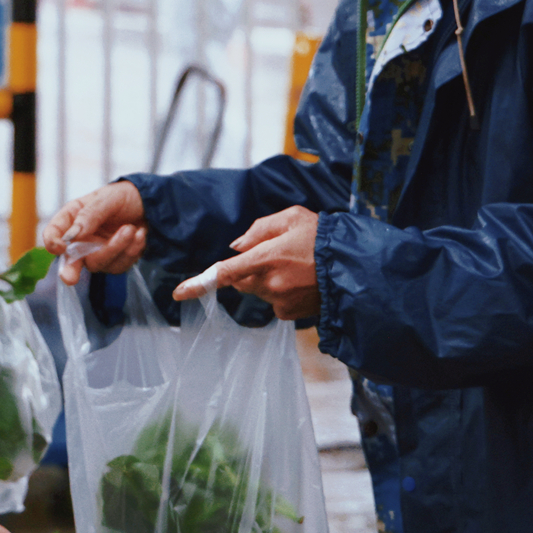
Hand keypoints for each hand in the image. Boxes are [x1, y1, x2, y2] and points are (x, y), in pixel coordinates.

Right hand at [41, 182, 145, 285]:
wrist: (151, 205)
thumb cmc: (125, 196)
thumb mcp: (108, 197)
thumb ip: (90, 214)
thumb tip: (73, 234)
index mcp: (72, 217)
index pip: (53, 233)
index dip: (52, 242)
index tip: (60, 247)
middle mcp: (81, 239)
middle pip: (70, 261)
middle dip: (70, 271)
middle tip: (70, 279)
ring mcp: (97, 252)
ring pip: (98, 263)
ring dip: (117, 247)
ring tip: (132, 229)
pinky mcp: (114, 261)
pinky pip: (118, 266)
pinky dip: (132, 250)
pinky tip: (139, 234)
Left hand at [173, 205, 319, 319]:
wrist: (354, 267)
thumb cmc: (322, 237)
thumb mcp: (292, 217)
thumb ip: (259, 229)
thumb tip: (236, 246)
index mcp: (266, 258)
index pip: (225, 272)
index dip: (199, 283)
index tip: (178, 294)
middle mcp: (269, 283)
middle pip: (240, 279)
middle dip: (248, 268)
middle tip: (277, 254)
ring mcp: (280, 301)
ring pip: (257, 290)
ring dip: (266, 279)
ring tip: (295, 266)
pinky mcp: (289, 314)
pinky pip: (273, 302)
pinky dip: (280, 292)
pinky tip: (301, 281)